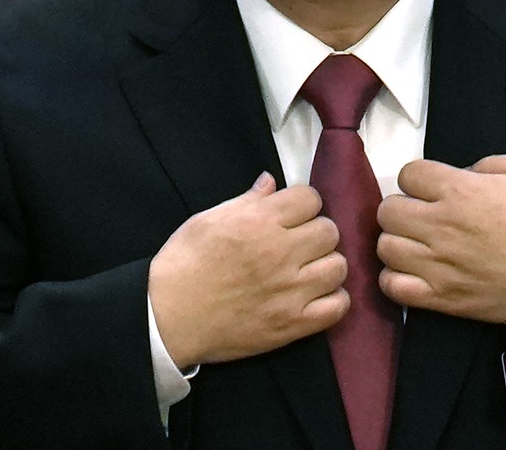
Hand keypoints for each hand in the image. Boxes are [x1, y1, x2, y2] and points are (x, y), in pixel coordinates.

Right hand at [149, 173, 348, 367]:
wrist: (166, 318)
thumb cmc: (182, 264)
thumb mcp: (207, 220)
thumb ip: (246, 200)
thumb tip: (271, 182)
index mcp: (259, 221)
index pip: (310, 198)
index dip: (302, 205)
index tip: (292, 216)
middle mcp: (280, 252)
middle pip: (329, 231)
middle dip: (316, 233)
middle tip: (300, 245)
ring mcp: (290, 290)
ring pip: (339, 266)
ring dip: (326, 266)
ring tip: (309, 271)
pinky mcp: (292, 324)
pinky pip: (337, 307)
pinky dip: (333, 300)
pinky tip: (316, 297)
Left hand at [376, 156, 505, 322]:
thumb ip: (487, 164)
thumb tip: (463, 175)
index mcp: (459, 190)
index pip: (408, 174)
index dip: (420, 178)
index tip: (433, 188)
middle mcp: (440, 226)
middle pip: (388, 210)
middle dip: (403, 207)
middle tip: (422, 215)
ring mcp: (438, 265)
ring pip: (385, 247)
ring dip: (398, 242)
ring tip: (418, 244)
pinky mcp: (441, 298)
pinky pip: (393, 287)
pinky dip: (396, 278)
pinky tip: (414, 272)